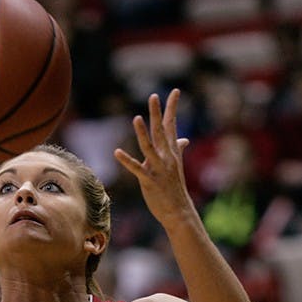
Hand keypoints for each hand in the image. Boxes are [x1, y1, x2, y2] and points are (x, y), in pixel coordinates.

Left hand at [114, 89, 193, 228]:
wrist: (178, 210)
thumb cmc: (175, 188)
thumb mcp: (176, 166)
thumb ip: (177, 150)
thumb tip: (184, 140)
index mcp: (171, 152)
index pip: (172, 125)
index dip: (172, 108)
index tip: (175, 91)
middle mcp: (167, 158)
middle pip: (160, 131)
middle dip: (157, 114)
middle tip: (153, 96)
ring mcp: (159, 169)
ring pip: (149, 147)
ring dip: (142, 133)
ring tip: (136, 118)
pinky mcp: (149, 181)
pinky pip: (137, 169)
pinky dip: (126, 161)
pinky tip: (117, 152)